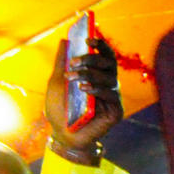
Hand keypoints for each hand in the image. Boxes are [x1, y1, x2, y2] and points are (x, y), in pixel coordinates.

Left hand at [43, 35, 122, 163]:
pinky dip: (96, 89)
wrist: (62, 133)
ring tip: (72, 78)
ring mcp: (113, 98)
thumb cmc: (60, 108)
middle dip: (92, 60)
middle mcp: (108, 85)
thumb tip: (65, 40)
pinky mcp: (116, 111)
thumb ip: (62, 62)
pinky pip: (110, 95)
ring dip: (90, 74)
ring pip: (109, 78)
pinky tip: (83, 89)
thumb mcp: (57, 81)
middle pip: (109, 64)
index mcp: (97, 75)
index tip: (88, 40)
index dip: (100, 46)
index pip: (105, 56)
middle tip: (75, 62)